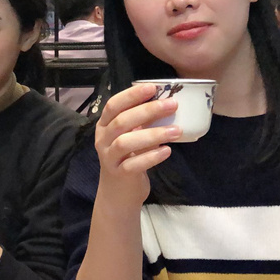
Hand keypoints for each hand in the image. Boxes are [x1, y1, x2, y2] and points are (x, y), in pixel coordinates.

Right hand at [94, 83, 180, 207]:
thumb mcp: (130, 136)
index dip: (131, 95)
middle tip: (172, 105)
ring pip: (125, 142)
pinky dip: (151, 157)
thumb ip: (141, 122)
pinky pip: (133, 164)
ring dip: (153, 134)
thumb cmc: (128, 157)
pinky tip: (167, 151)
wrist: (118, 192)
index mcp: (104, 125)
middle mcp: (102, 139)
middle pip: (121, 121)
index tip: (153, 87)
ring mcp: (109, 158)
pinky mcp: (118, 174)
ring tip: (176, 131)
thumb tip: (166, 101)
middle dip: (147, 111)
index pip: (113, 105)